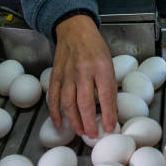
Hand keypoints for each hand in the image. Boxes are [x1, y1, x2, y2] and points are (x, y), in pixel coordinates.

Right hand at [48, 14, 117, 137]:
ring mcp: (67, 74)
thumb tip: (111, 111)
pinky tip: (60, 122)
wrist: (74, 30)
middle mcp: (83, 71)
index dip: (108, 114)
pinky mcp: (55, 75)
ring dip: (73, 120)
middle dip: (89, 122)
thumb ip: (109, 86)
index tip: (110, 128)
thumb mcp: (109, 63)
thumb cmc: (95, 48)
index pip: (106, 95)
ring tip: (80, 132)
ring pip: (68, 102)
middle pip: (85, 102)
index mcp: (101, 67)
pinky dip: (55, 111)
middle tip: (92, 135)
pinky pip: (53, 96)